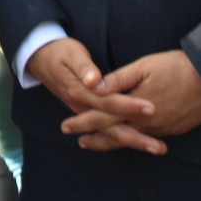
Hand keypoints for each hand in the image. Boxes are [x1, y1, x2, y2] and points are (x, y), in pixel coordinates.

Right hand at [26, 38, 157, 149]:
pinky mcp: (88, 112)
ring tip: (156, 148)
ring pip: (110, 132)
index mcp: (81, 92)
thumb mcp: (71, 53)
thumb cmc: (60, 52)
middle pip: (112, 126)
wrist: (41, 59)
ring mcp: (85, 112)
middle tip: (159, 146)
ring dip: (133, 142)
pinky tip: (139, 142)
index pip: (109, 102)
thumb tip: (95, 80)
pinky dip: (123, 138)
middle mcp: (83, 107)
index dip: (130, 106)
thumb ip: (84, 67)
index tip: (151, 108)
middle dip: (136, 137)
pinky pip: (107, 130)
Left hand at [65, 49, 200, 151]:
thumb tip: (95, 87)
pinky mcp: (174, 130)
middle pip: (114, 133)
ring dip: (111, 142)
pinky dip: (133, 140)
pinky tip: (128, 139)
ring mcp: (161, 129)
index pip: (103, 116)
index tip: (67, 125)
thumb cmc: (177, 66)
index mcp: (135, 106)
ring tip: (95, 144)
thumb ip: (119, 79)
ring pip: (131, 140)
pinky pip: (148, 138)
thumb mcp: (145, 66)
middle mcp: (147, 122)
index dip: (84, 121)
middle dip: (94, 137)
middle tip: (77, 141)